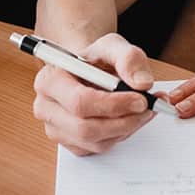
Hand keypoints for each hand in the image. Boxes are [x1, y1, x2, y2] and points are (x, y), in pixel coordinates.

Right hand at [32, 33, 158, 155]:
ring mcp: (56, 129)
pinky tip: (129, 118)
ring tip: (144, 110)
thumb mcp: (113, 46)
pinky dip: (121, 136)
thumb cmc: (96, 60)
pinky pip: (99, 149)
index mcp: (49, 80)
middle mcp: (46, 107)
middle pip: (86, 128)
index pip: (80, 101)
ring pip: (96, 142)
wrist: (91, 72)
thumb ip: (129, 58)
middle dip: (124, 120)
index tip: (141, 99)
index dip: (114, 104)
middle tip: (147, 108)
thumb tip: (142, 83)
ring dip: (127, 128)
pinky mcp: (71, 144)